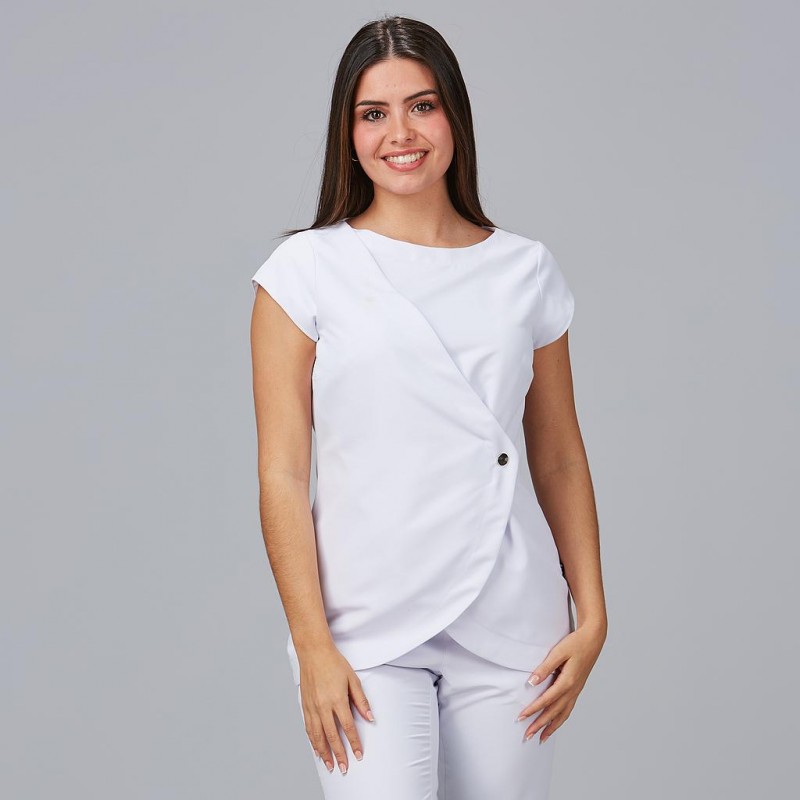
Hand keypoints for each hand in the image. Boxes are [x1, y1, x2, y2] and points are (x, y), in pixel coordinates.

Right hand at [297, 642, 374, 774]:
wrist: (313, 652)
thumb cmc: (334, 663)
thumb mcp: (352, 679)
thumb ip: (361, 700)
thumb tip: (370, 717)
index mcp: (337, 699)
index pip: (348, 727)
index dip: (354, 742)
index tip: (358, 755)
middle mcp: (323, 706)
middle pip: (331, 736)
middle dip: (338, 754)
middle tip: (344, 768)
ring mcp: (312, 707)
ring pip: (317, 736)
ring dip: (324, 752)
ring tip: (329, 765)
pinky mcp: (305, 705)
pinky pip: (308, 728)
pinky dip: (313, 741)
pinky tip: (317, 749)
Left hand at [516, 621, 605, 744]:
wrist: (593, 639)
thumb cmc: (575, 643)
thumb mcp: (559, 652)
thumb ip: (545, 667)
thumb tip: (531, 682)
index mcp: (568, 681)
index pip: (546, 700)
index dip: (533, 710)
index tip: (521, 717)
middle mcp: (573, 690)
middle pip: (554, 712)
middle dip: (539, 725)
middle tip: (527, 736)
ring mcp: (576, 691)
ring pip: (563, 714)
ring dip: (551, 727)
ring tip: (540, 738)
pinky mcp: (577, 689)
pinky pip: (568, 710)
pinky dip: (560, 720)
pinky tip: (554, 724)